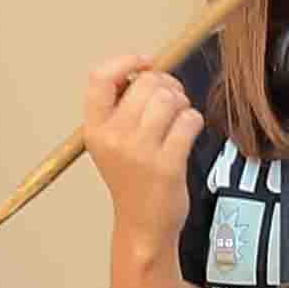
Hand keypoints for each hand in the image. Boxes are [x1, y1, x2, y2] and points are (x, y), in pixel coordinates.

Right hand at [81, 56, 205, 242]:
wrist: (142, 225)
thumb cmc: (132, 179)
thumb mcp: (110, 142)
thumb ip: (121, 106)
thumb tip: (148, 69)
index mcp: (95, 129)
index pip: (100, 78)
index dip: (126, 62)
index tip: (145, 63)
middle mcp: (113, 138)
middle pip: (146, 83)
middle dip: (166, 86)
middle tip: (171, 100)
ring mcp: (140, 152)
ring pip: (170, 99)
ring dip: (182, 103)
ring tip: (178, 119)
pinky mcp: (167, 164)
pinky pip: (189, 120)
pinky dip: (194, 121)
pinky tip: (187, 133)